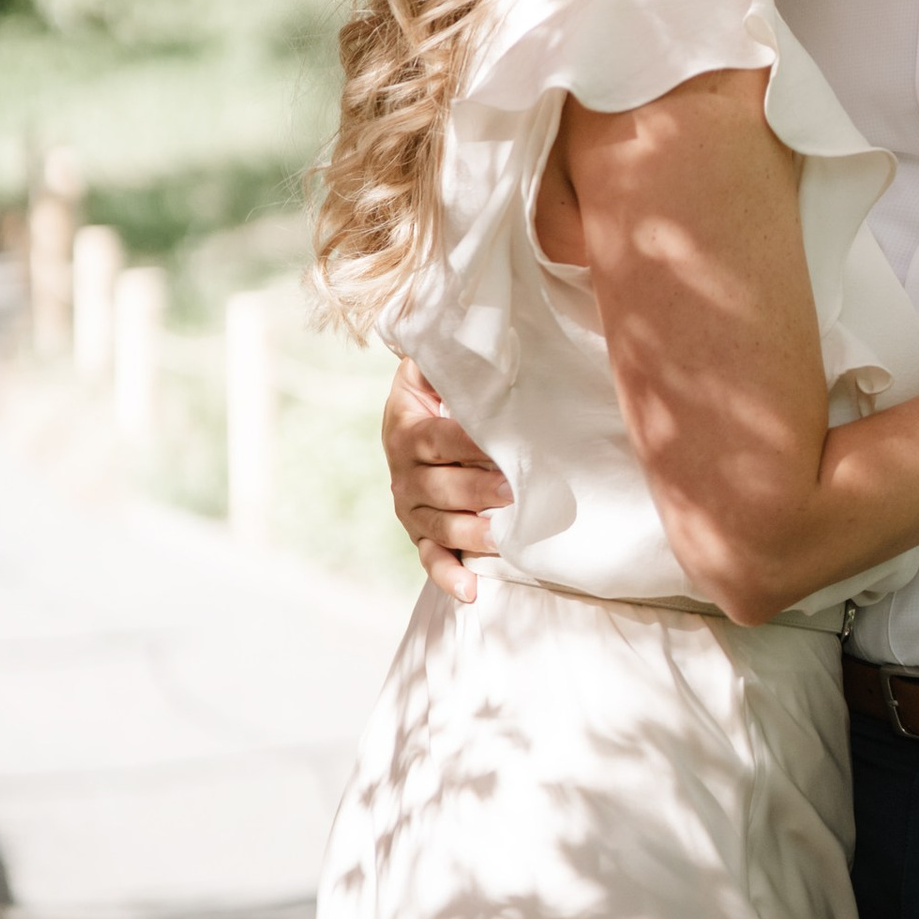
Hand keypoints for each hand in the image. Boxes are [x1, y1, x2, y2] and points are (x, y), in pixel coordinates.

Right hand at [382, 359, 508, 596]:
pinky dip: (449, 575)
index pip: (440, 438)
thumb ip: (439, 354)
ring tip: (505, 537)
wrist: (410, 425)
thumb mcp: (429, 369)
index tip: (501, 448)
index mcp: (406, 429)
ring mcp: (411, 507)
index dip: (470, 444)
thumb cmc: (435, 392)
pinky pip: (431, 558)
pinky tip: (471, 591)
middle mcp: (404, 472)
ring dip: (471, 532)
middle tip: (514, 491)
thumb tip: (452, 327)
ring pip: (440, 525)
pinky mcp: (420, 534)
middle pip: (442, 487)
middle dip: (479, 491)